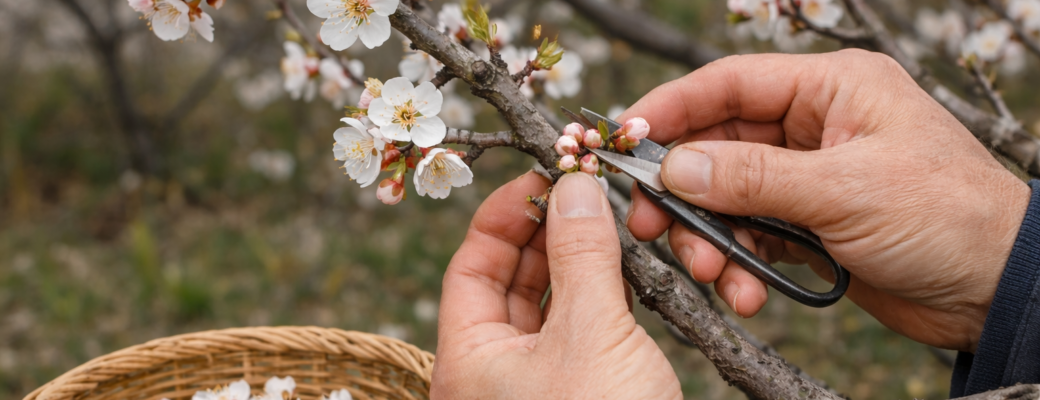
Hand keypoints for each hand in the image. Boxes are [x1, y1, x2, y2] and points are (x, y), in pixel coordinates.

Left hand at [431, 172, 680, 398]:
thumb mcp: (592, 335)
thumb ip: (583, 255)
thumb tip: (575, 186)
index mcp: (467, 361)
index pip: (470, 265)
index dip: (504, 214)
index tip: (545, 176)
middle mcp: (491, 374)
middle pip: (507, 281)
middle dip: (545, 232)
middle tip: (584, 191)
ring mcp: (533, 387)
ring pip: (546, 306)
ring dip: (576, 262)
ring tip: (608, 221)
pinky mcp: (576, 395)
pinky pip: (576, 333)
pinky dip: (598, 298)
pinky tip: (625, 271)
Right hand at [622, 50, 1030, 352]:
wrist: (996, 289)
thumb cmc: (945, 216)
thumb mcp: (844, 190)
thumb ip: (752, 178)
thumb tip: (676, 167)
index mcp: (831, 89)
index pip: (729, 84)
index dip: (672, 108)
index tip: (626, 139)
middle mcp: (813, 126)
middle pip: (717, 147)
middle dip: (683, 190)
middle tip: (649, 224)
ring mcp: (808, 177)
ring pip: (727, 197)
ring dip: (709, 237)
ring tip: (710, 273)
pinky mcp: (808, 224)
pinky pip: (751, 235)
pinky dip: (739, 263)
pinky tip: (744, 293)